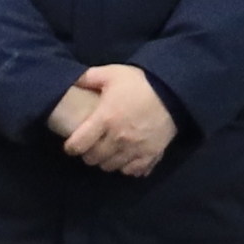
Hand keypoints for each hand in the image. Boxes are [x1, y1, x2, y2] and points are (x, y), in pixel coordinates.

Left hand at [50, 65, 177, 179]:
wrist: (173, 90)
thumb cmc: (140, 82)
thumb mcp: (112, 73)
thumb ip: (89, 77)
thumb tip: (71, 81)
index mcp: (105, 119)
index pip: (79, 144)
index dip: (71, 147)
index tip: (71, 145)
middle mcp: (117, 138)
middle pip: (94, 158)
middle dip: (88, 155)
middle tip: (90, 148)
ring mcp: (135, 148)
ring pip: (111, 166)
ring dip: (106, 161)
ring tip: (106, 153)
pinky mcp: (150, 154)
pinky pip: (132, 170)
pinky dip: (126, 167)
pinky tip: (125, 159)